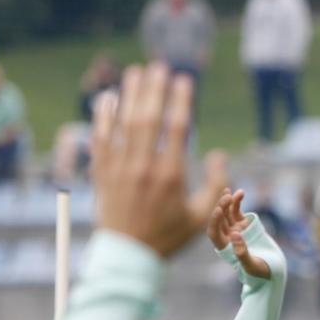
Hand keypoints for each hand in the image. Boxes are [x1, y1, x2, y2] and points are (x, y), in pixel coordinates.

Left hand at [90, 63, 226, 258]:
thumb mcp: (202, 217)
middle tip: (159, 66)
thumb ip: (215, 185)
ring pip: (124, 122)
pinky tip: (108, 97)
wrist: (128, 254)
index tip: (184, 80)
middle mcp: (142, 166)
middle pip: (148, 117)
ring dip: (130, 94)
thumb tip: (218, 154)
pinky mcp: (101, 171)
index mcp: (170, 176)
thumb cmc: (169, 235)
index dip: (181, 100)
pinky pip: (100, 136)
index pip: (176, 128)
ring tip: (136, 72)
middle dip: (154, 88)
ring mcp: (119, 167)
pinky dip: (103, 115)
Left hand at [205, 188, 271, 278]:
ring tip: (230, 191)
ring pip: (227, 213)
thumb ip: (242, 252)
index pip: (214, 232)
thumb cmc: (261, 272)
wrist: (273, 269)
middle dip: (221, 207)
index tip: (219, 210)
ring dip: (227, 201)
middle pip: (219, 220)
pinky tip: (241, 193)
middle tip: (227, 197)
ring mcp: (235, 229)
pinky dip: (238, 202)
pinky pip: (237, 211)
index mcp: (224, 248)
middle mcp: (226, 237)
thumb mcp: (252, 265)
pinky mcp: (244, 225)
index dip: (214, 221)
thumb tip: (235, 234)